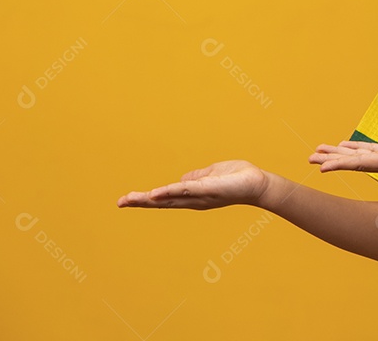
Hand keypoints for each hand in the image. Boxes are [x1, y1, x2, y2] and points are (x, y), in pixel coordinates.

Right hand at [117, 160, 268, 209]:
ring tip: (129, 199)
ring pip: (170, 198)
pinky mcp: (208, 189)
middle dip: (141, 203)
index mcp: (193, 195)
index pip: (165, 198)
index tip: (127, 200)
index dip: (147, 199)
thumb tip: (183, 179)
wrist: (258, 184)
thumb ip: (198, 177)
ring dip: (149, 199)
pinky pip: (186, 190)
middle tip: (120, 202)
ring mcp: (200, 196)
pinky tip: (155, 193)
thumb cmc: (238, 178)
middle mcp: (193, 200)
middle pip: (162, 203)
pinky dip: (170, 192)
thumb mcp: (213, 175)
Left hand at [309, 139, 377, 185]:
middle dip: (331, 159)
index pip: (360, 165)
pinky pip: (368, 151)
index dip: (340, 165)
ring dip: (338, 154)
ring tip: (319, 152)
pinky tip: (344, 146)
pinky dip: (354, 148)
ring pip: (357, 156)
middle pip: (352, 161)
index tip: (321, 168)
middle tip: (309, 158)